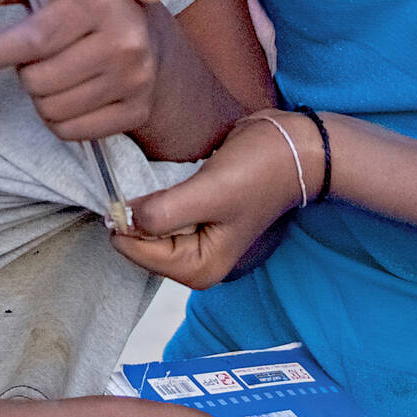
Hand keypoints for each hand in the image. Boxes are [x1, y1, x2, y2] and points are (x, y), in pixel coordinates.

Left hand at [0, 0, 162, 142]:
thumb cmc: (88, 1)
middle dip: (24, 71)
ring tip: (55, 72)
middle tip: (39, 55)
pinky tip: (69, 94)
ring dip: (39, 96)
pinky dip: (58, 119)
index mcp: (100, 1)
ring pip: (50, 110)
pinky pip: (70, 132)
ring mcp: (135, 80)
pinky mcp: (136, 112)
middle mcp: (125, 41)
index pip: (34, 39)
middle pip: (37, 80)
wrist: (152, 37)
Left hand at [109, 114, 314, 290]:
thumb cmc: (259, 170)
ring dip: (142, 201)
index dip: (124, 219)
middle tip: (139, 176)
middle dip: (133, 212)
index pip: (135, 252)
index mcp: (199, 268)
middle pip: (138, 241)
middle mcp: (194, 261)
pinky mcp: (195, 216)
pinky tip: (161, 175)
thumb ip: (165, 212)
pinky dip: (153, 195)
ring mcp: (195, 239)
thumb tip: (123, 218)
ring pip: (146, 225)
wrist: (294, 148)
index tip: (122, 187)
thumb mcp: (210, 192)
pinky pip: (159, 211)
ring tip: (153, 173)